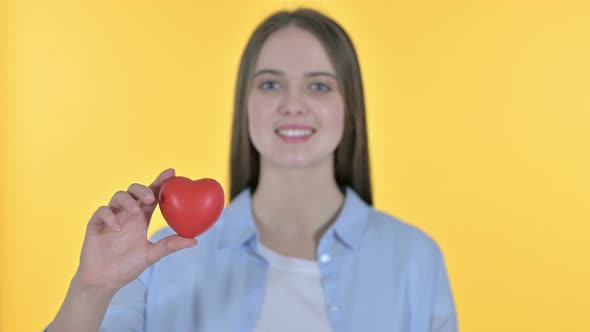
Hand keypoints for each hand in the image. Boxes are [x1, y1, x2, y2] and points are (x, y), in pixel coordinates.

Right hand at [74, 168, 196, 291]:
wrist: (103, 281)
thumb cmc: (126, 266)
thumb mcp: (151, 255)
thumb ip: (170, 245)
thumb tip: (194, 240)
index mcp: (141, 218)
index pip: (152, 195)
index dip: (160, 182)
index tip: (172, 173)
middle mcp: (127, 214)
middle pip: (134, 191)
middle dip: (143, 189)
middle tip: (151, 198)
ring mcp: (111, 217)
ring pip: (118, 196)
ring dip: (128, 201)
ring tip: (135, 212)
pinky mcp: (96, 224)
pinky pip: (102, 212)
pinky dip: (110, 216)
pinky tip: (117, 227)